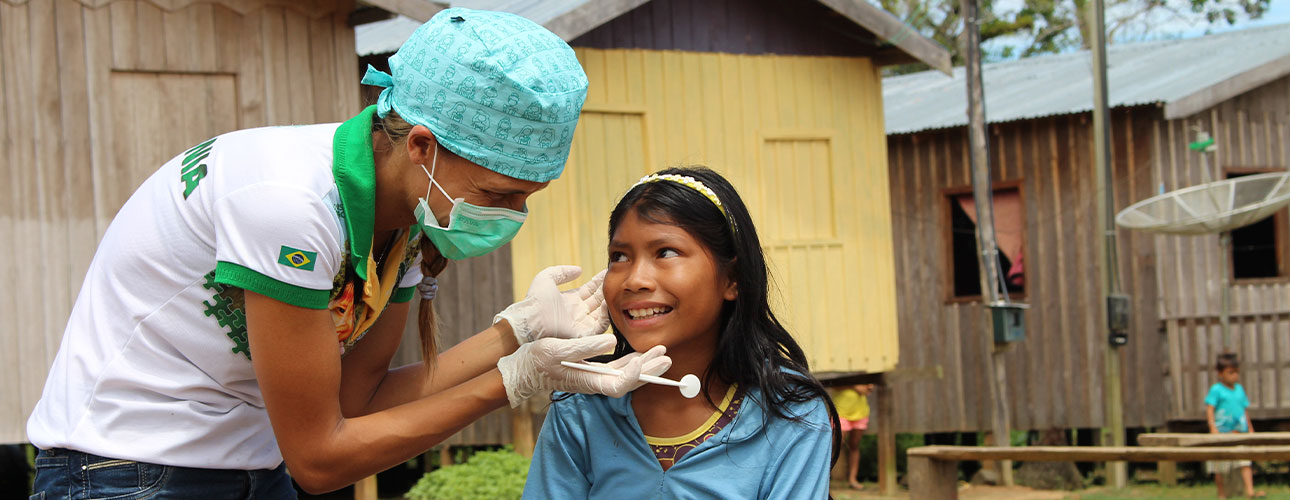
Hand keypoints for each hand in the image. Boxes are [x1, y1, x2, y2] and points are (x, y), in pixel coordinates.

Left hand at [495, 266, 609, 343]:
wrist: (529, 320)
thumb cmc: (534, 301)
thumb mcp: (546, 278)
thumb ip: (562, 271)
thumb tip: (579, 269)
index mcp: (569, 301)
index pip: (589, 291)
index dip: (598, 282)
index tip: (607, 272)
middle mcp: (577, 313)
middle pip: (597, 301)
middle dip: (606, 290)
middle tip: (614, 279)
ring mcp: (580, 324)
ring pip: (602, 313)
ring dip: (608, 302)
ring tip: (613, 290)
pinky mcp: (583, 335)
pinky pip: (600, 326)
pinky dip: (606, 316)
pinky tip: (607, 304)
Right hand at [495, 334, 671, 406]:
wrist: (523, 369)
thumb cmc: (538, 360)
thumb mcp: (559, 349)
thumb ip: (586, 347)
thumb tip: (610, 342)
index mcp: (588, 381)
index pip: (619, 385)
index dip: (635, 376)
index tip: (646, 361)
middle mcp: (594, 383)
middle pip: (628, 381)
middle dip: (649, 371)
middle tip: (667, 357)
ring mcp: (594, 379)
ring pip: (625, 376)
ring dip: (643, 366)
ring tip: (661, 354)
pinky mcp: (591, 372)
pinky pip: (616, 370)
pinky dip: (630, 363)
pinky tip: (639, 355)